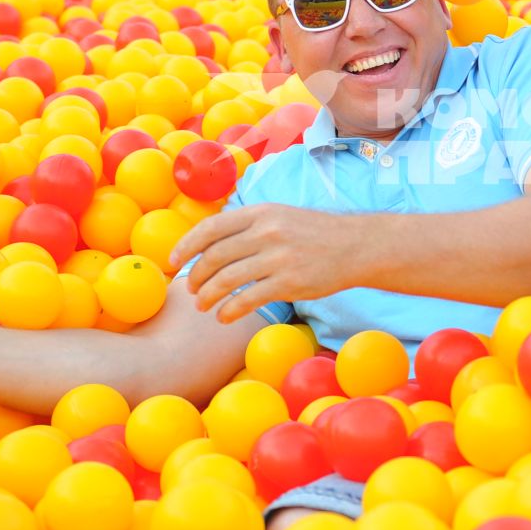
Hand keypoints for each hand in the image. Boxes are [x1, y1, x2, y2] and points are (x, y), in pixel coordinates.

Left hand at [172, 204, 364, 323]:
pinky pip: (247, 300)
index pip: (211, 227)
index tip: (174, 261)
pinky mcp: (289, 283)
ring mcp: (279, 258)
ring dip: (207, 297)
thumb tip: (211, 243)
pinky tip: (223, 317)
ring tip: (203, 307)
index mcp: (261, 212)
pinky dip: (229, 311)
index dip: (186, 245)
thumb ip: (249, 225)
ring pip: (226, 280)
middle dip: (196, 276)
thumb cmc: (315, 233)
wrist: (357, 246)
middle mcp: (267, 232)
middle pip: (214, 256)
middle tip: (191, 290)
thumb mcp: (281, 216)